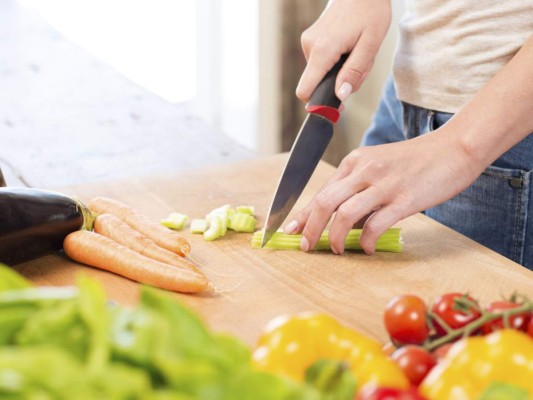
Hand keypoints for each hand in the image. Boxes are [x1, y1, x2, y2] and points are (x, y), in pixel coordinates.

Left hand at [284, 129, 481, 253]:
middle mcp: (364, 170)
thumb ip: (357, 190)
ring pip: (344, 214)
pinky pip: (374, 225)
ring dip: (334, 237)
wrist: (454, 149)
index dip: (301, 214)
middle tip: (307, 246)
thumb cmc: (415, 161)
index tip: (289, 230)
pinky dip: (366, 241)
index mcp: (354, 161)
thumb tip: (340, 223)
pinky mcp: (404, 198)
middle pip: (324, 202)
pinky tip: (368, 248)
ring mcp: (384, 184)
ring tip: (337, 250)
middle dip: (310, 228)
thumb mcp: (378, 166)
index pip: (320, 191)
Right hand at [296, 0, 390, 102]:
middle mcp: (310, 46)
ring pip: (322, 73)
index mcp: (322, 50)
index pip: (305, 90)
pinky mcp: (311, 40)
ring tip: (358, 52)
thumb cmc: (370, 12)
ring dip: (342, 71)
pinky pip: (322, 62)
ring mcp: (308, 42)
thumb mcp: (370, 44)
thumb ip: (354, 72)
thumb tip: (339, 95)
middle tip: (361, 67)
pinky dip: (338, 62)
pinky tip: (350, 47)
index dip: (318, 103)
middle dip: (340, 83)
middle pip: (319, 83)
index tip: (335, 107)